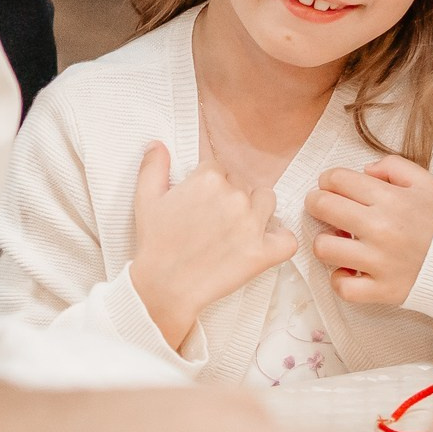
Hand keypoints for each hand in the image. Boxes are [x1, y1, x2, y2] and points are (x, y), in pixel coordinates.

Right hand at [130, 143, 297, 348]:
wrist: (163, 287)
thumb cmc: (154, 244)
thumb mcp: (145, 199)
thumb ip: (153, 166)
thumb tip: (158, 144)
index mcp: (208, 178)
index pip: (220, 169)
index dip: (210, 186)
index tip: (201, 205)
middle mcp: (234, 196)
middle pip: (244, 184)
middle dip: (231, 199)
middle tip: (213, 223)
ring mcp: (252, 224)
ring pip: (268, 202)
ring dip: (256, 212)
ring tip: (236, 231)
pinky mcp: (263, 252)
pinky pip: (287, 239)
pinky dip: (279, 241)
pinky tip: (262, 246)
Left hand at [307, 156, 432, 307]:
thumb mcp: (426, 182)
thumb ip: (393, 166)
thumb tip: (364, 171)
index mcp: (390, 199)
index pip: (336, 179)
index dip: (328, 180)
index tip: (332, 186)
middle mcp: (380, 228)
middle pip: (322, 207)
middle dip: (317, 203)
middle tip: (325, 208)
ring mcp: (378, 262)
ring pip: (323, 248)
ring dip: (326, 242)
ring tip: (340, 241)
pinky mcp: (380, 290)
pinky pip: (341, 287)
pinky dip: (340, 279)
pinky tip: (350, 270)